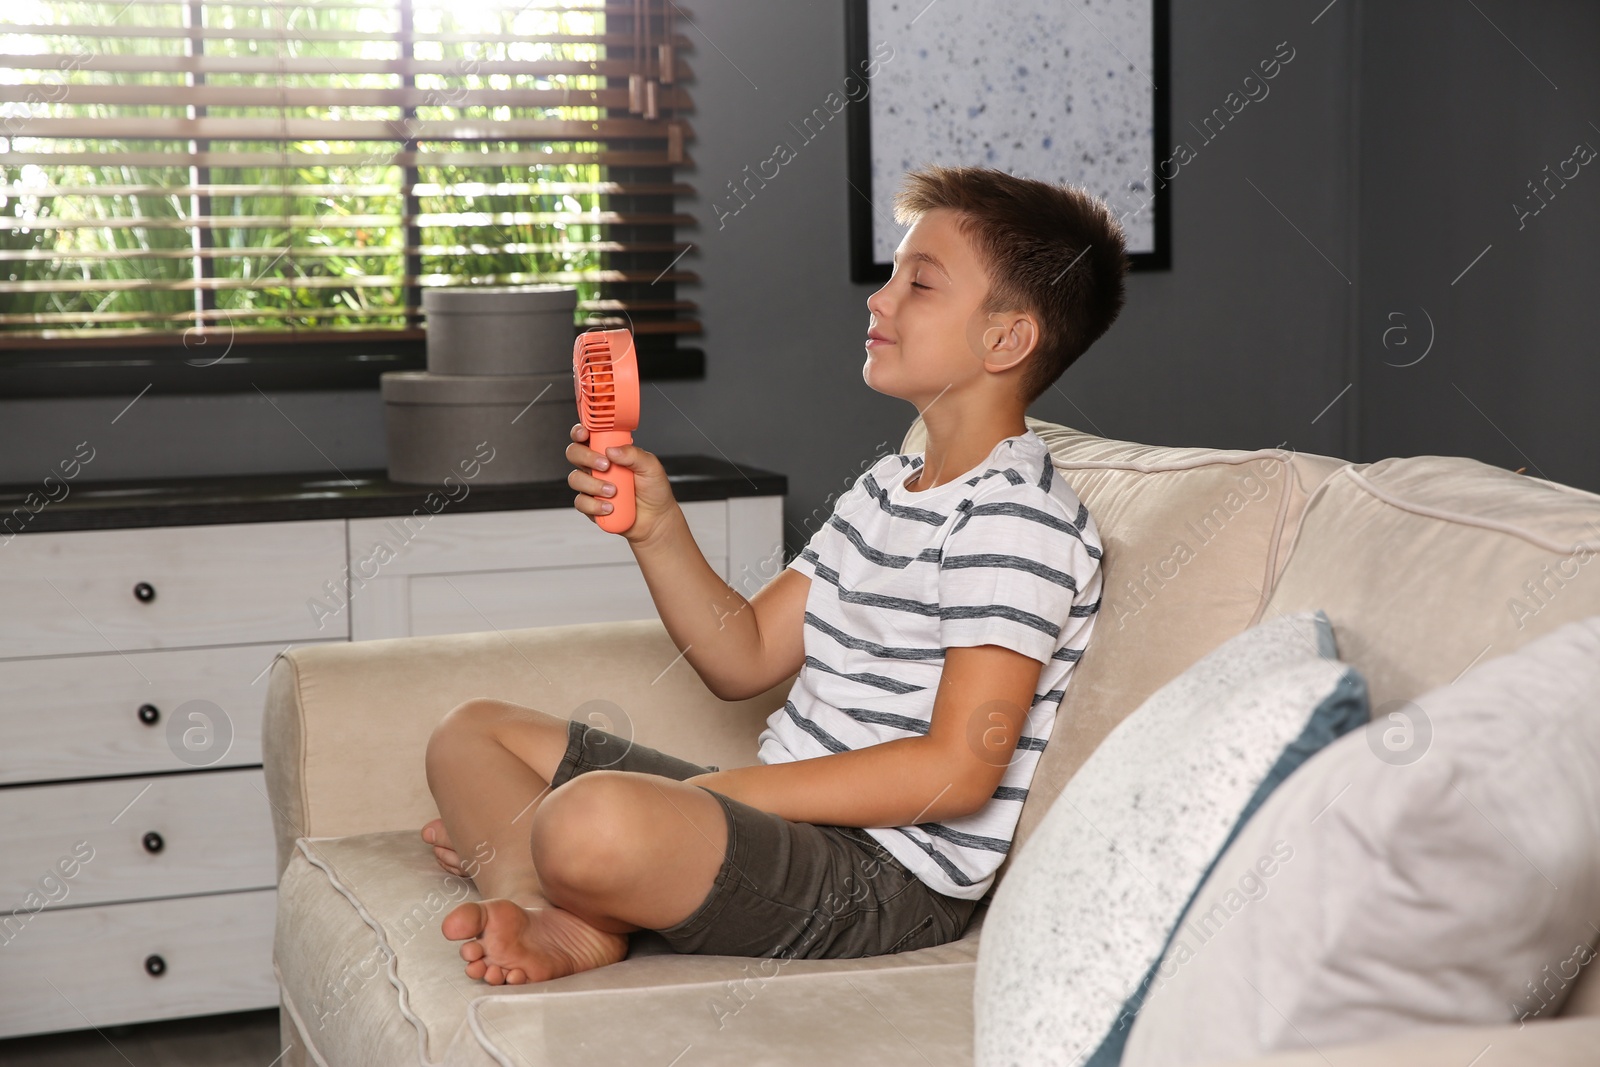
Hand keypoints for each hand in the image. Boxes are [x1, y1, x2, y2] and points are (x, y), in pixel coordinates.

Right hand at [566, 422, 680, 544]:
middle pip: (574, 453)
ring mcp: (591, 485)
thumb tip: (612, 450)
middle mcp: (596, 466)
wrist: (656, 518)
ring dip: (593, 485)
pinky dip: (594, 505)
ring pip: (575, 479)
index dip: (580, 432)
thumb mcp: (651, 466)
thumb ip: (634, 454)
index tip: (584, 434)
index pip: (588, 436)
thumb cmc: (653, 489)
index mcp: (609, 451)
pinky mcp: (590, 504)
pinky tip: (610, 507)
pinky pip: (581, 502)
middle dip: (586, 457)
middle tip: (605, 465)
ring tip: (614, 491)